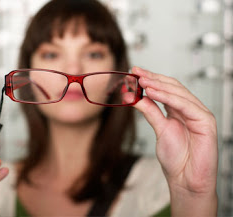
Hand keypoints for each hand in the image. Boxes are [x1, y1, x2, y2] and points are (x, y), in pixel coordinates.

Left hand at [132, 67, 217, 214]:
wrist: (185, 180)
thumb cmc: (175, 158)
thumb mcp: (159, 129)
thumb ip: (149, 111)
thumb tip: (135, 96)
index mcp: (179, 110)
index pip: (165, 88)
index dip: (150, 79)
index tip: (134, 73)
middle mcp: (190, 109)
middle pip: (172, 87)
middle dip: (153, 78)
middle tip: (136, 73)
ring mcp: (199, 114)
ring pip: (178, 93)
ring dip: (158, 85)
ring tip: (141, 81)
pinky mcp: (206, 121)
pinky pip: (185, 105)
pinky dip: (168, 97)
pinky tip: (153, 92)